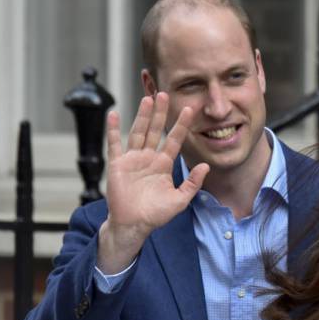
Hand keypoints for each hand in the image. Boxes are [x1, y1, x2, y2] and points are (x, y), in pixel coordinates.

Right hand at [97, 93, 208, 272]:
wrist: (134, 225)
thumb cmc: (155, 215)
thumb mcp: (180, 200)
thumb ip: (192, 183)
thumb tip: (206, 166)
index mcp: (164, 164)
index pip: (175, 140)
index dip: (181, 125)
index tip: (189, 110)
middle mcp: (148, 158)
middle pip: (155, 130)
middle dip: (160, 113)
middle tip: (164, 94)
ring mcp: (132, 159)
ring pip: (138, 132)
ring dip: (142, 116)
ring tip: (147, 99)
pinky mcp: (117, 164)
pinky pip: (114, 144)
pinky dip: (113, 129)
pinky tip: (113, 114)